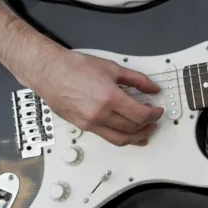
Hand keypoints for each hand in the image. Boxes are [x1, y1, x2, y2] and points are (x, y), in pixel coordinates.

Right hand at [27, 50, 162, 146]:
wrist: (49, 71)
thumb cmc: (74, 67)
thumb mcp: (112, 68)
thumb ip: (137, 79)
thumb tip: (152, 88)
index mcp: (109, 97)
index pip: (140, 115)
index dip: (154, 114)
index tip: (157, 110)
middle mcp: (99, 114)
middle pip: (132, 129)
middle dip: (148, 125)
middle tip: (154, 119)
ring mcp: (90, 123)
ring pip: (120, 139)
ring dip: (136, 138)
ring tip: (145, 131)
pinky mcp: (83, 126)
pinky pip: (107, 138)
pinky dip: (121, 137)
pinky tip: (126, 134)